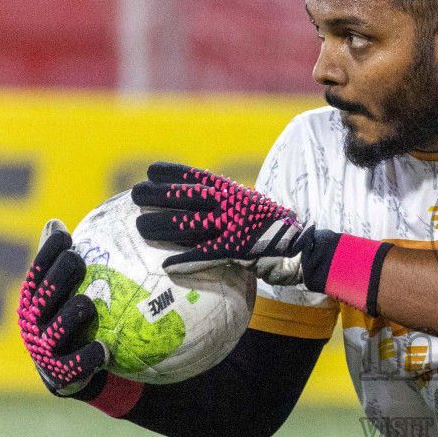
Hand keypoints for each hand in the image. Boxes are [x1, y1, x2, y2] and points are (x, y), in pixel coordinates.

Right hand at [16, 220, 109, 395]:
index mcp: (35, 300)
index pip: (37, 272)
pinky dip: (89, 356)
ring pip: (57, 330)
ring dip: (71, 315)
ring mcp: (45, 349)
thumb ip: (60, 265)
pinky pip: (76, 365)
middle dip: (58, 277)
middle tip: (78, 260)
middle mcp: (34, 322)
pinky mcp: (60, 374)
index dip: (48, 253)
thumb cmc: (73, 321)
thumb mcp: (65, 292)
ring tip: (87, 304)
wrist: (75, 373)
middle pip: (43, 297)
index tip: (65, 234)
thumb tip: (55, 223)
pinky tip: (105, 349)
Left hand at [131, 162, 307, 281]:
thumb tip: (204, 206)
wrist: (303, 247)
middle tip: (134, 194)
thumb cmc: (274, 230)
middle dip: (159, 195)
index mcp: (234, 193)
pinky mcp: (238, 250)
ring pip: (190, 224)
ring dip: (163, 225)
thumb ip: (229, 206)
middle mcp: (231, 205)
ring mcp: (234, 227)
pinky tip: (166, 264)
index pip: (198, 178)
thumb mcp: (252, 208)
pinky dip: (186, 260)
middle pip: (187, 198)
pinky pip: (207, 255)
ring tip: (139, 227)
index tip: (151, 171)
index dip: (173, 173)